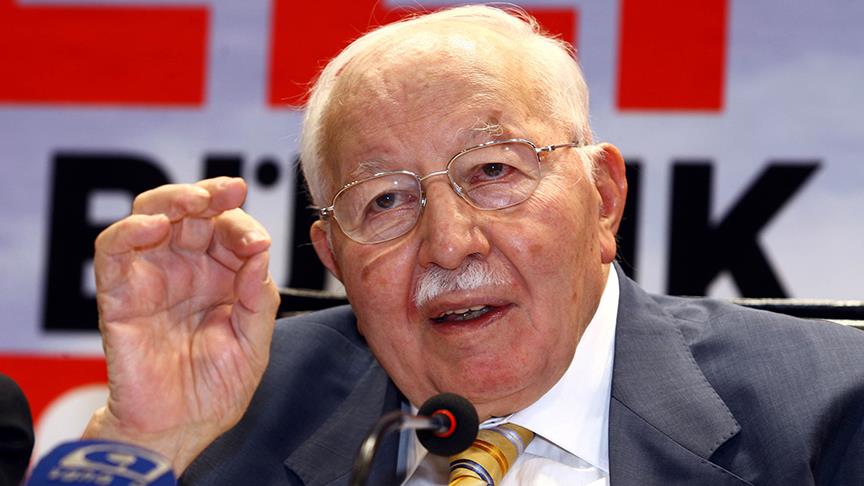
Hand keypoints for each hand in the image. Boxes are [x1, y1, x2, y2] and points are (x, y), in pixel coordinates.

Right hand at [83, 177, 279, 472]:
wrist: (177, 427)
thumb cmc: (215, 388)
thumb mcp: (253, 345)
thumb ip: (257, 301)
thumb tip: (260, 255)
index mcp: (222, 275)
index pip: (230, 231)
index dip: (243, 226)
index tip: (257, 243)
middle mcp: (187, 268)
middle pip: (191, 211)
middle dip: (211, 195)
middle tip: (230, 192)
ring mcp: (152, 276)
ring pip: (151, 214)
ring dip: (172, 200)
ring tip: (195, 200)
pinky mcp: (119, 293)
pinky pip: (114, 250)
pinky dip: (130, 231)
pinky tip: (155, 228)